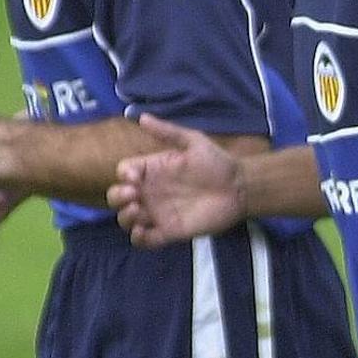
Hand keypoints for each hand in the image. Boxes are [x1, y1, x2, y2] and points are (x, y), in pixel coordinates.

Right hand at [108, 113, 245, 247]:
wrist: (239, 187)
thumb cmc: (217, 162)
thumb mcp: (193, 142)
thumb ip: (167, 132)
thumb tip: (141, 116)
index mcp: (153, 169)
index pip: (125, 172)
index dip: (124, 174)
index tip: (133, 176)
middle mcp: (151, 192)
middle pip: (117, 197)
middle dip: (117, 196)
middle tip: (133, 194)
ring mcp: (158, 212)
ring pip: (126, 220)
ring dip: (125, 217)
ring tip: (137, 210)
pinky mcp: (168, 231)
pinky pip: (145, 240)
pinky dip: (138, 238)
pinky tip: (143, 230)